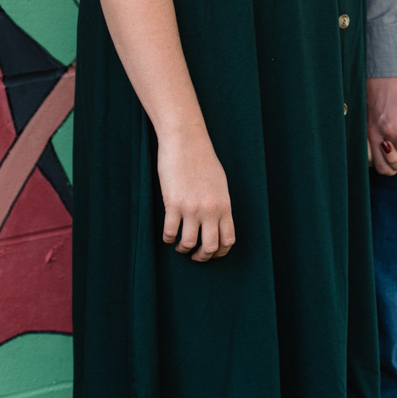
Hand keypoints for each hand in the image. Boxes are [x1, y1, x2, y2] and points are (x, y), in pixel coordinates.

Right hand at [157, 128, 234, 260]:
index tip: (212, 253)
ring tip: (180, 245)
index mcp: (224, 205)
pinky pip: (170, 232)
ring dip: (183, 248)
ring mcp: (191, 208)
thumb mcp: (219, 183)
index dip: (220, 253)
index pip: (228, 240)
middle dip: (202, 256)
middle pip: (210, 247)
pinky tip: (168, 234)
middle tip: (195, 255)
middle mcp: (210, 210)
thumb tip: (217, 221)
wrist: (186, 140)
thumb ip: (220, 204)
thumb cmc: (202, 158)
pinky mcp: (173, 204)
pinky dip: (168, 238)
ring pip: (188, 244)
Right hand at [366, 76, 396, 175]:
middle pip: (390, 165)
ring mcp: (367, 133)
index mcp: (391, 126)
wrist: (378, 68)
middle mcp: (376, 132)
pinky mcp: (362, 130)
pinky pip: (369, 155)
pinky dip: (379, 157)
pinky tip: (387, 146)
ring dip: (390, 163)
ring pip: (377, 165)